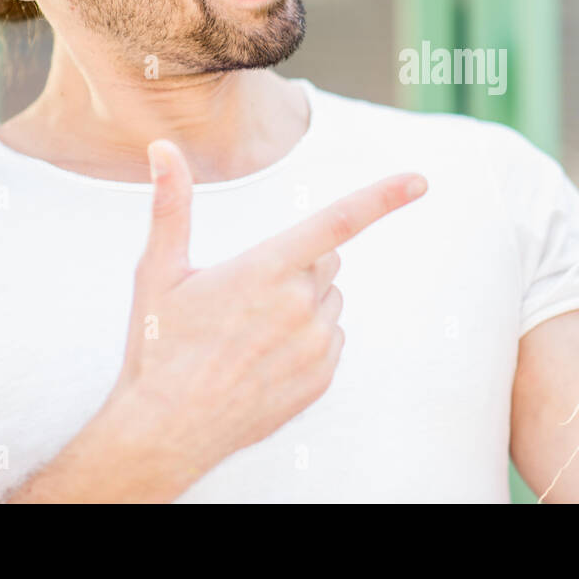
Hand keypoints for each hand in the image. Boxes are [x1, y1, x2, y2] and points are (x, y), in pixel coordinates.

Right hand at [112, 139, 426, 485]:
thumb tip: (162, 148)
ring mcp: (316, 344)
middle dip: (299, 266)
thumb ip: (170, 205)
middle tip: (249, 296)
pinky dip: (308, 342)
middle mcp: (300, 304)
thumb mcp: (158, 272)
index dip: (383, 198)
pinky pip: (332, 340)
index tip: (420, 182)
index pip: (338, 221)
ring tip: (251, 335)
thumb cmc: (159, 347)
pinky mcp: (322, 377)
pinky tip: (265, 359)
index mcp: (267, 269)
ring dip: (303, 306)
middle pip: (326, 261)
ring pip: (329, 302)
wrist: (166, 431)